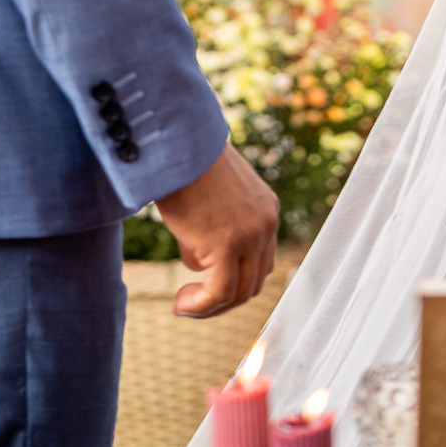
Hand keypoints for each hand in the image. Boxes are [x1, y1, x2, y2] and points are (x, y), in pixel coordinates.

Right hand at [156, 143, 279, 316]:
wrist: (177, 140)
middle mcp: (267, 223)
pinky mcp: (227, 244)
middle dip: (223, 299)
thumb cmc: (186, 163)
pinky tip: (180, 304)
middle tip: (192, 302)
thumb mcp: (213, 195)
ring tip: (183, 304)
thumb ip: (217, 225)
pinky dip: (200, 306)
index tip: (204, 284)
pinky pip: (219, 292)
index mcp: (267, 209)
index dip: (235, 280)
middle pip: (254, 281)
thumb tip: (199, 261)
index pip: (261, 261)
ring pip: (238, 292)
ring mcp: (250, 235)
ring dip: (209, 306)